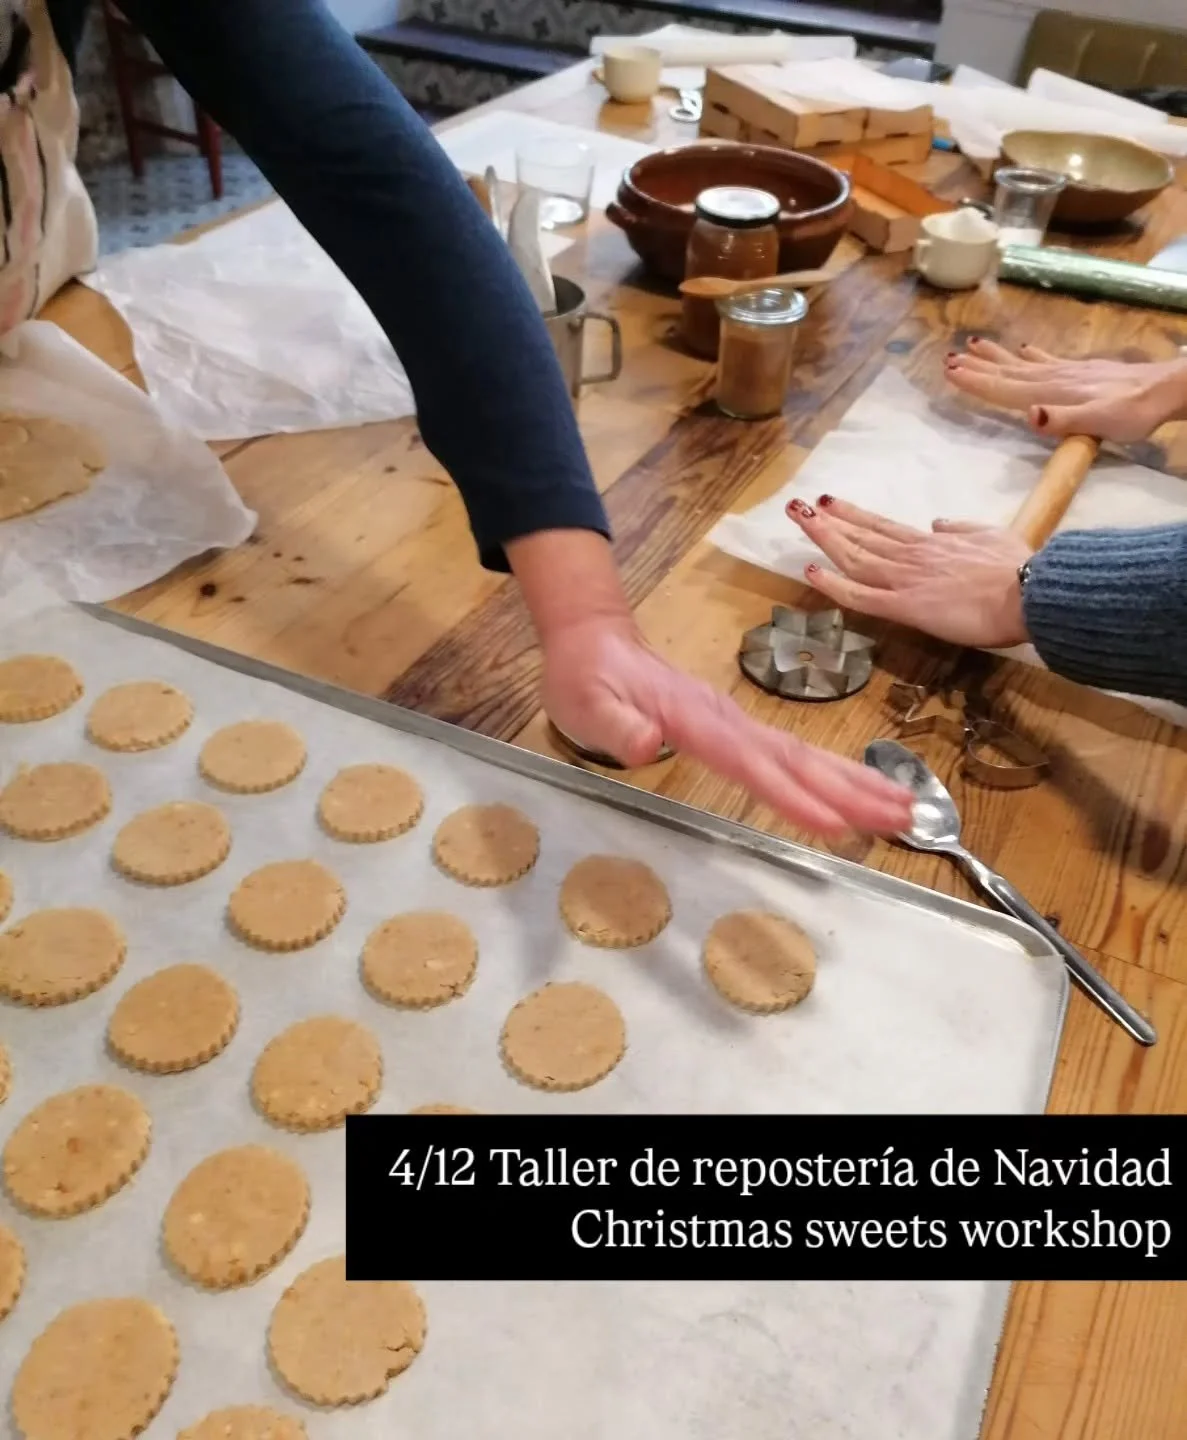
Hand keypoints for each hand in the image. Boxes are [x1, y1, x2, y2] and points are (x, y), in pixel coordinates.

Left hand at [540, 613, 913, 837]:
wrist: (596, 638)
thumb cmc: (586, 676)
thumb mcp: (585, 701)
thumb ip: (615, 724)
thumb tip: (645, 745)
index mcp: (695, 719)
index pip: (750, 762)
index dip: (791, 795)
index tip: (833, 823)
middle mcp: (727, 719)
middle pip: (798, 758)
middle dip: (852, 789)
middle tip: (904, 816)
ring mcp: (738, 721)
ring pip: (805, 755)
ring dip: (856, 782)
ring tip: (904, 807)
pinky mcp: (739, 728)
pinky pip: (794, 755)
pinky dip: (833, 773)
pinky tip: (859, 791)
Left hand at [787, 496, 1032, 648]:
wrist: (1028, 592)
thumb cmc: (1017, 569)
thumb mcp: (990, 535)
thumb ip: (960, 529)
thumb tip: (937, 522)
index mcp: (931, 542)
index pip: (883, 526)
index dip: (854, 515)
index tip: (830, 503)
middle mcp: (911, 556)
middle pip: (861, 536)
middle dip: (827, 521)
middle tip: (798, 506)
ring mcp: (905, 579)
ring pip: (854, 557)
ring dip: (823, 538)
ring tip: (798, 521)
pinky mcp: (905, 605)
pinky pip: (860, 595)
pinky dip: (833, 584)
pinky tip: (811, 571)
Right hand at [946, 338, 1186, 442]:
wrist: (1165, 390)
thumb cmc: (1133, 412)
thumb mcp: (1099, 422)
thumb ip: (1063, 419)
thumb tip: (1029, 415)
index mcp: (1052, 392)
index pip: (1006, 388)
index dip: (977, 382)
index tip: (950, 372)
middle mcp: (1054, 379)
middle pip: (1007, 373)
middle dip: (977, 368)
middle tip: (948, 359)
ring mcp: (1067, 373)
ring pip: (1021, 365)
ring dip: (995, 357)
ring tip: (972, 345)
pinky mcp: (1080, 372)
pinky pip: (1045, 361)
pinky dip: (1029, 355)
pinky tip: (1022, 348)